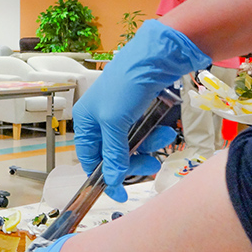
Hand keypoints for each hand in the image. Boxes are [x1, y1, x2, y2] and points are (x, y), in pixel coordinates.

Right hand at [73, 20, 209, 200]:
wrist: (154, 57)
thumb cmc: (126, 86)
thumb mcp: (115, 123)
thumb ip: (114, 153)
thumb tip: (113, 181)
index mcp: (86, 122)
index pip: (90, 158)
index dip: (104, 177)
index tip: (120, 194)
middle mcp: (100, 120)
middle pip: (114, 154)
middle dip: (133, 161)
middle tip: (151, 165)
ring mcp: (121, 115)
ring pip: (133, 145)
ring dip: (150, 146)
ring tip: (164, 138)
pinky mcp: (139, 111)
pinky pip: (145, 133)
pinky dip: (155, 135)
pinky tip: (165, 129)